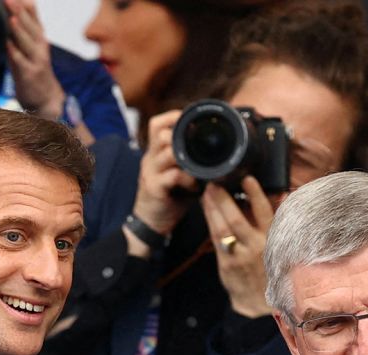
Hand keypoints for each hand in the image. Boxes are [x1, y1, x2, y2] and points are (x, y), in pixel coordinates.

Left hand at [4, 0, 65, 116]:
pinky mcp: (31, 73)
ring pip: (27, 42)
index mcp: (38, 35)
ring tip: (11, 18)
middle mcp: (40, 45)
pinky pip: (21, 61)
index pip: (32, 14)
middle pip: (29, 25)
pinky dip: (15, 52)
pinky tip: (8, 44)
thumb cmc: (33, 67)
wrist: (45, 98)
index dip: (23, 4)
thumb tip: (20, 3)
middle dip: (18, 11)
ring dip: (19, 30)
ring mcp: (37, 59)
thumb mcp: (29, 44)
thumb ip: (24, 24)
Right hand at [129, 110, 197, 237]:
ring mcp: (150, 172)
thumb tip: (217, 153)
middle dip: (182, 137)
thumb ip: (191, 162)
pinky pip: (173, 175)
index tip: (192, 122)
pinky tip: (195, 187)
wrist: (151, 224)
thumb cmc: (170, 198)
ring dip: (188, 159)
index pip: (157, 124)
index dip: (173, 117)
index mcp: (155, 152)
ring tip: (200, 170)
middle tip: (198, 150)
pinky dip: (188, 179)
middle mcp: (150, 158)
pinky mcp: (154, 188)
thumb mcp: (179, 174)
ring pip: (169, 152)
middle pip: (161, 133)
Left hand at [201, 177, 272, 317]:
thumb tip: (282, 195)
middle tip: (215, 182)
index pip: (265, 213)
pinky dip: (210, 221)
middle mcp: (256, 247)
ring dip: (212, 208)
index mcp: (272, 239)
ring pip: (223, 229)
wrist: (259, 302)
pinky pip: (216, 239)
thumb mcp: (280, 245)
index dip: (256, 195)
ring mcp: (240, 256)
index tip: (247, 179)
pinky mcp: (227, 264)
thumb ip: (277, 220)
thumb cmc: (270, 268)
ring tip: (207, 191)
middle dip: (224, 199)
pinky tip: (206, 209)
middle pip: (237, 219)